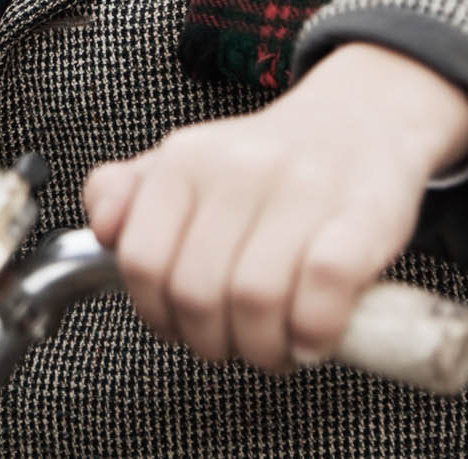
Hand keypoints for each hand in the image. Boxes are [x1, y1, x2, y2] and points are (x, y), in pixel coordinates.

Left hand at [79, 43, 467, 370]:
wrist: (364, 118)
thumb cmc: (269, 163)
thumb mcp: (187, 164)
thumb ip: (130, 195)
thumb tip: (103, 228)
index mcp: (186, 160)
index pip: (141, 259)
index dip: (155, 314)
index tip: (179, 329)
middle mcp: (238, 168)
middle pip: (197, 292)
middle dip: (212, 342)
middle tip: (234, 345)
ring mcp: (302, 189)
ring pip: (254, 299)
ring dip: (263, 348)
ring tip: (275, 348)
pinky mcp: (363, 215)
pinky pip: (323, 286)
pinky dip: (313, 330)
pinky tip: (312, 338)